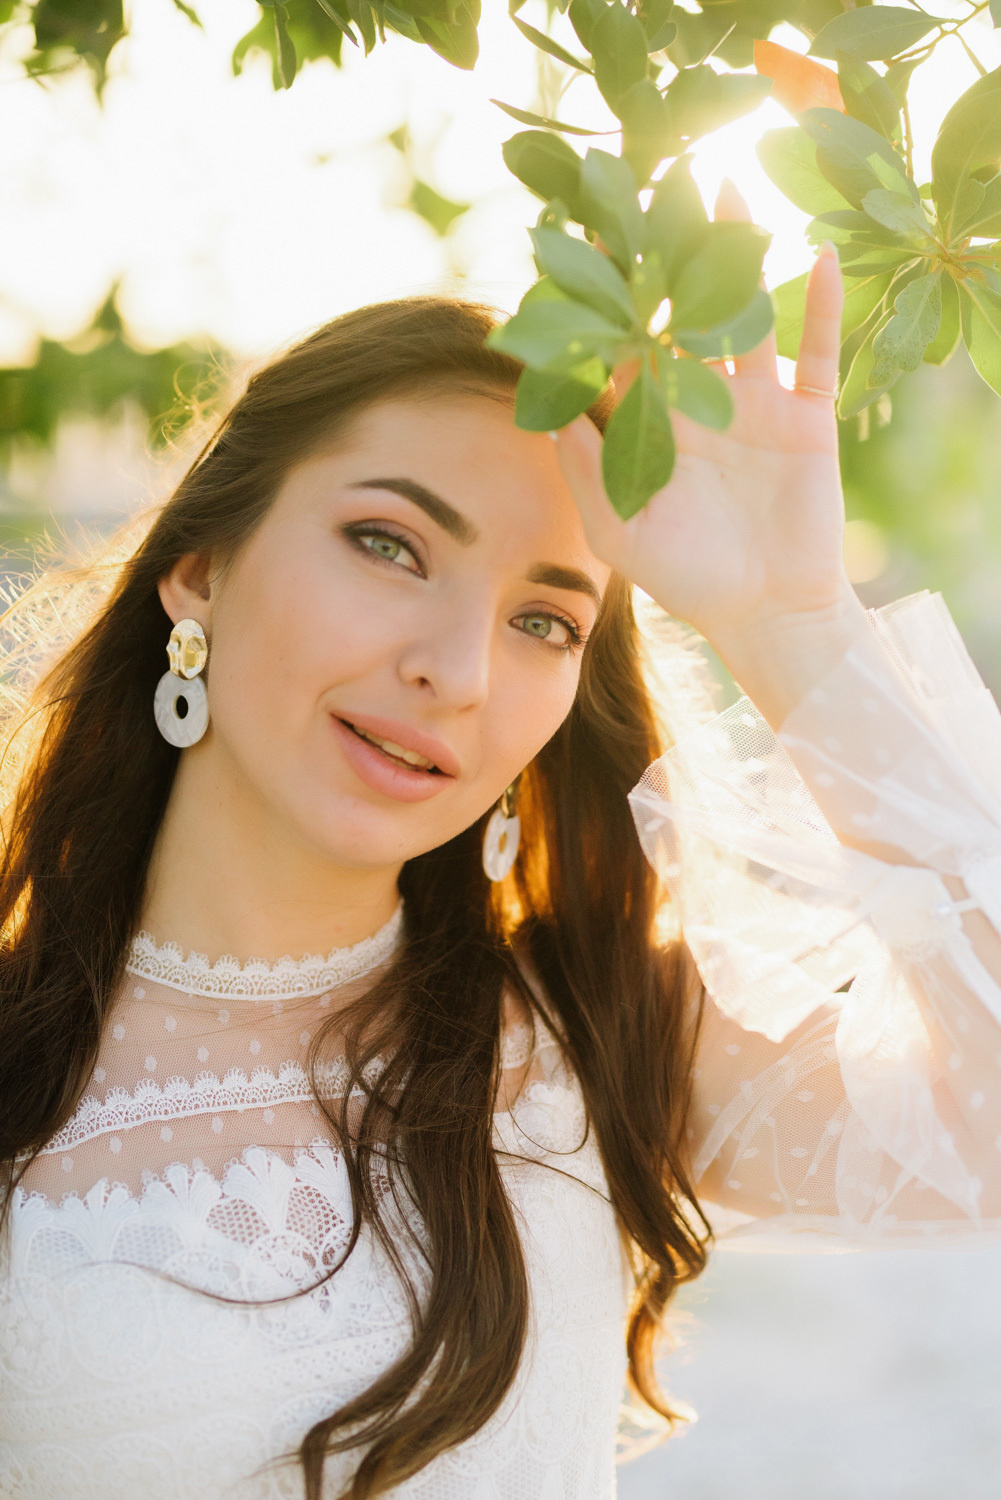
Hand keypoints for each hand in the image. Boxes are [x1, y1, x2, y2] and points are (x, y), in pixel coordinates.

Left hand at [553, 184, 870, 719]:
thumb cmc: (686, 577)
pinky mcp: (808, 415)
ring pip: (745, 316)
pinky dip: (819, 308)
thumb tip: (542, 404)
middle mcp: (702, 399)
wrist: (766, 612)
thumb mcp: (620, 527)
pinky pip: (816, 352)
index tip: (573, 241)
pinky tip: (813, 256)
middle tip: (649, 186)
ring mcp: (757, 402)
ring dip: (739, 258)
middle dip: (667, 256)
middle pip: (681, 312)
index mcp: (652, 420)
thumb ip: (585, 466)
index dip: (601, 299)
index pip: (622, 346)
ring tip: (726, 194)